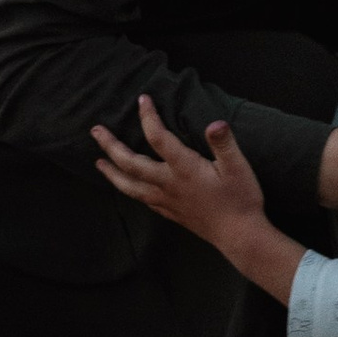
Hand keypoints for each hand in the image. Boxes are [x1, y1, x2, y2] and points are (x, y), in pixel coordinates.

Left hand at [92, 96, 300, 301]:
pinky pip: (142, 199)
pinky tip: (128, 187)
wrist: (240, 236)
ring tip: (99, 163)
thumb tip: (215, 123)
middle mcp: (169, 184)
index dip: (148, 117)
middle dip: (111, 146)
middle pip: (131, 163)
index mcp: (184, 168)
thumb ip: (224, 143)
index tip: (142, 100)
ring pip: (130, 186)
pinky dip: (129, 190)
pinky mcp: (170, 213)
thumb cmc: (241, 200)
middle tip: (96, 131)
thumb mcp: (238, 168)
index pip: (158, 138)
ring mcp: (167, 200)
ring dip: (112, 172)